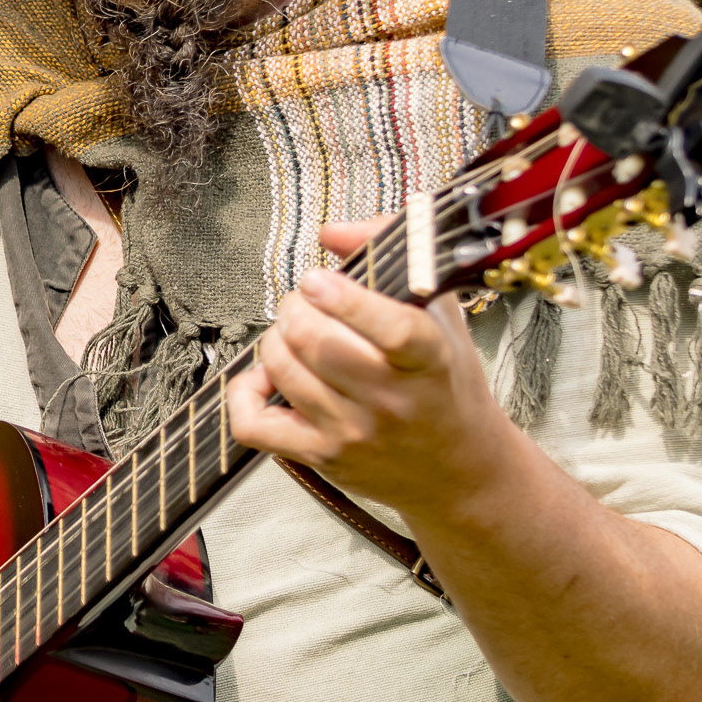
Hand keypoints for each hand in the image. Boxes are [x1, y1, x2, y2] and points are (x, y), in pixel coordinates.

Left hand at [226, 220, 517, 521]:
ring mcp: (352, 432)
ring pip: (282, 370)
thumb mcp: (439, 314)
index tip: (321, 279)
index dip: (346, 298)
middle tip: (305, 302)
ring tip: (292, 334)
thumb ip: (391, 255)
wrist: (458, 468)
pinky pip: (254, 425)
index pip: (394, 329)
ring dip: (275, 338)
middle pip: (315, 342)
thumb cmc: (445, 384)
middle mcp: (391, 400)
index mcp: (430, 360)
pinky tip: (265, 377)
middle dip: (296, 306)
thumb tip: (332, 233)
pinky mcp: (321, 457)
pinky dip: (244, 392)